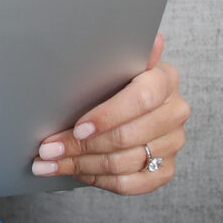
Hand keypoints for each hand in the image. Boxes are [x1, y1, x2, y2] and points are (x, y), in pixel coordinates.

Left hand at [30, 33, 187, 195]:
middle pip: (127, 137)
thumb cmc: (115, 82)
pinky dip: (98, 180)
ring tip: (49, 163)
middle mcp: (175, 112)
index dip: (108, 116)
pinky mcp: (166, 169)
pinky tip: (75, 173)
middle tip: (47, 149)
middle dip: (80, 146)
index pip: (141, 99)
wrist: (129, 107)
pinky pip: (130, 184)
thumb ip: (125, 54)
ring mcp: (173, 143)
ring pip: (123, 163)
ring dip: (81, 166)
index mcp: (165, 79)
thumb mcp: (114, 64)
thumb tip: (152, 38)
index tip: (78, 127)